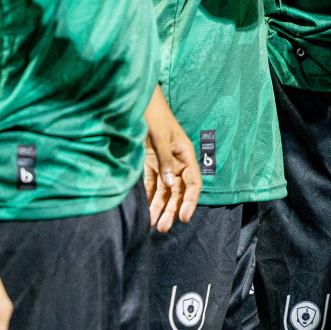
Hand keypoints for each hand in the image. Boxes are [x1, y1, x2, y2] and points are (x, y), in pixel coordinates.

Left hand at [143, 88, 200, 232]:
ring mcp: (162, 163)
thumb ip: (165, 160)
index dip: (190, 201)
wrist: (137, 102)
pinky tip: (145, 211)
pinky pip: (152, 185)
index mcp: (185, 154)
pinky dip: (149, 198)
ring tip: (153, 225)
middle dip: (172, 209)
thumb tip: (170, 184)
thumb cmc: (153, 115)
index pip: (193, 182)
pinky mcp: (149, 163)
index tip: (184, 217)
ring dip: (159, 207)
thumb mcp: (160, 137)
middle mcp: (176, 161)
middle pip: (178, 190)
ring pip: (165, 190)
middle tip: (162, 227)